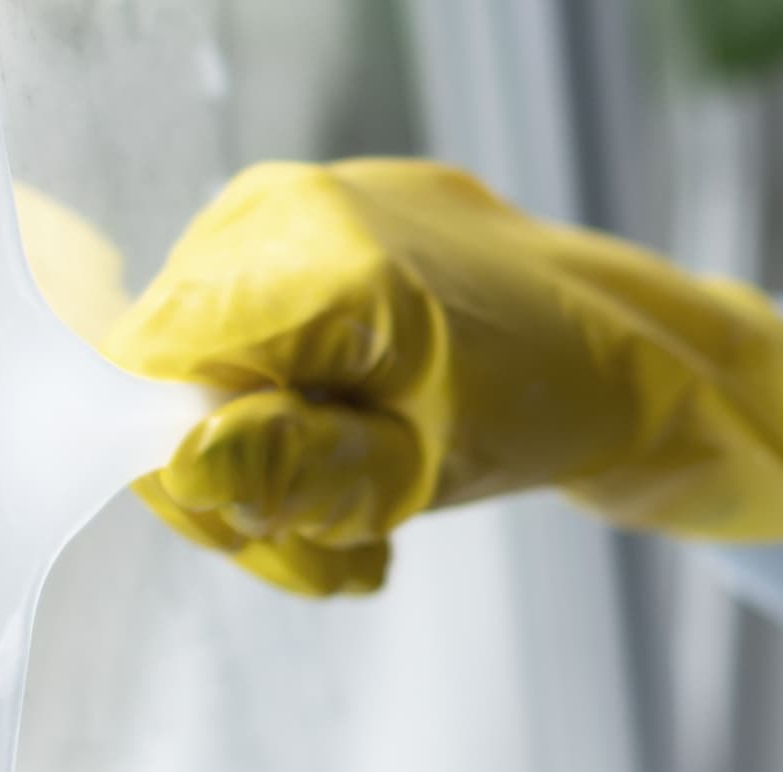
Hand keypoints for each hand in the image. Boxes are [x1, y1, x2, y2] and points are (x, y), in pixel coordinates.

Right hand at [102, 159, 782, 595]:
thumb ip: (304, 465)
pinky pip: (249, 328)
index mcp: (314, 251)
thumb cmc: (543, 404)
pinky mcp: (315, 227)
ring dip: (271, 466)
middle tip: (329, 556)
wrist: (631, 348)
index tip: (269, 532)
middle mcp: (287, 205)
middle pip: (171, 369)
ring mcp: (300, 205)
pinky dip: (292, 411)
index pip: (152, 365)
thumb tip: (186, 469)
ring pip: (206, 360)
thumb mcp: (424, 465)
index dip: (190, 467)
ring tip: (360, 533)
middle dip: (237, 484)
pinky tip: (360, 467)